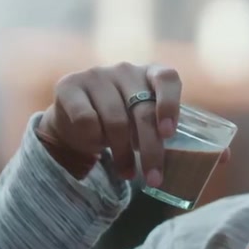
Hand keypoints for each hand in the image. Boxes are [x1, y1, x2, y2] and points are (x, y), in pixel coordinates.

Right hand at [37, 63, 181, 182]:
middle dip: (150, 150)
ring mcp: (96, 75)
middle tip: (154, 179)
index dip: (170, 105)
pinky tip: (96, 147)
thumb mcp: (143, 123)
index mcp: (150, 74)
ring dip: (122, 153)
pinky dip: (94, 138)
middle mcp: (125, 70)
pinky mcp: (70, 85)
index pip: (167, 79)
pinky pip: (87, 119)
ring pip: (115, 120)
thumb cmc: (122, 122)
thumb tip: (178, 161)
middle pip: (142, 111)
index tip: (168, 134)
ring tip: (128, 173)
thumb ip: (157, 128)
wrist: (76, 121)